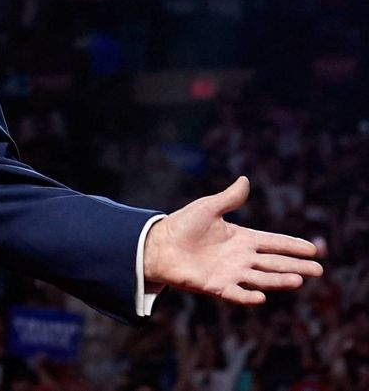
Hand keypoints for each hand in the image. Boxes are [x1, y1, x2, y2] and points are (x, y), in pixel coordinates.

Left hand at [143, 177, 322, 303]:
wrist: (158, 245)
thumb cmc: (182, 225)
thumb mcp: (208, 208)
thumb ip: (228, 198)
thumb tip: (244, 179)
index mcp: (241, 239)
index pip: (273, 243)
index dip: (292, 245)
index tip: (313, 249)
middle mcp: (240, 258)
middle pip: (274, 263)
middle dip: (296, 266)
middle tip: (318, 270)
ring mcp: (230, 273)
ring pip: (261, 279)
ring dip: (279, 280)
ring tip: (298, 281)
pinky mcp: (216, 286)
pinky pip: (235, 294)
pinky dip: (247, 296)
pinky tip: (261, 297)